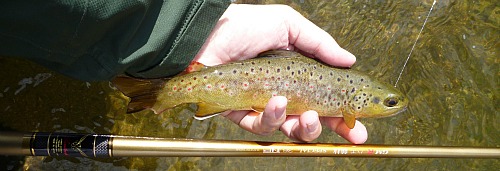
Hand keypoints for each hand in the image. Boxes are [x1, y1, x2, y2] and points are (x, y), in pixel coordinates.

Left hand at [193, 4, 366, 143]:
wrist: (206, 31)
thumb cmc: (244, 24)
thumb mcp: (288, 25)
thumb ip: (320, 44)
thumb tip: (350, 61)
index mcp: (295, 72)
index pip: (324, 95)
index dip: (344, 111)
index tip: (361, 121)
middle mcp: (281, 90)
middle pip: (311, 119)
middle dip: (334, 129)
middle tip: (352, 133)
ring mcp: (261, 104)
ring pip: (288, 128)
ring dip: (305, 127)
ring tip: (310, 116)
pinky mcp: (240, 113)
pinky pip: (260, 125)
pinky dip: (271, 118)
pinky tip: (276, 103)